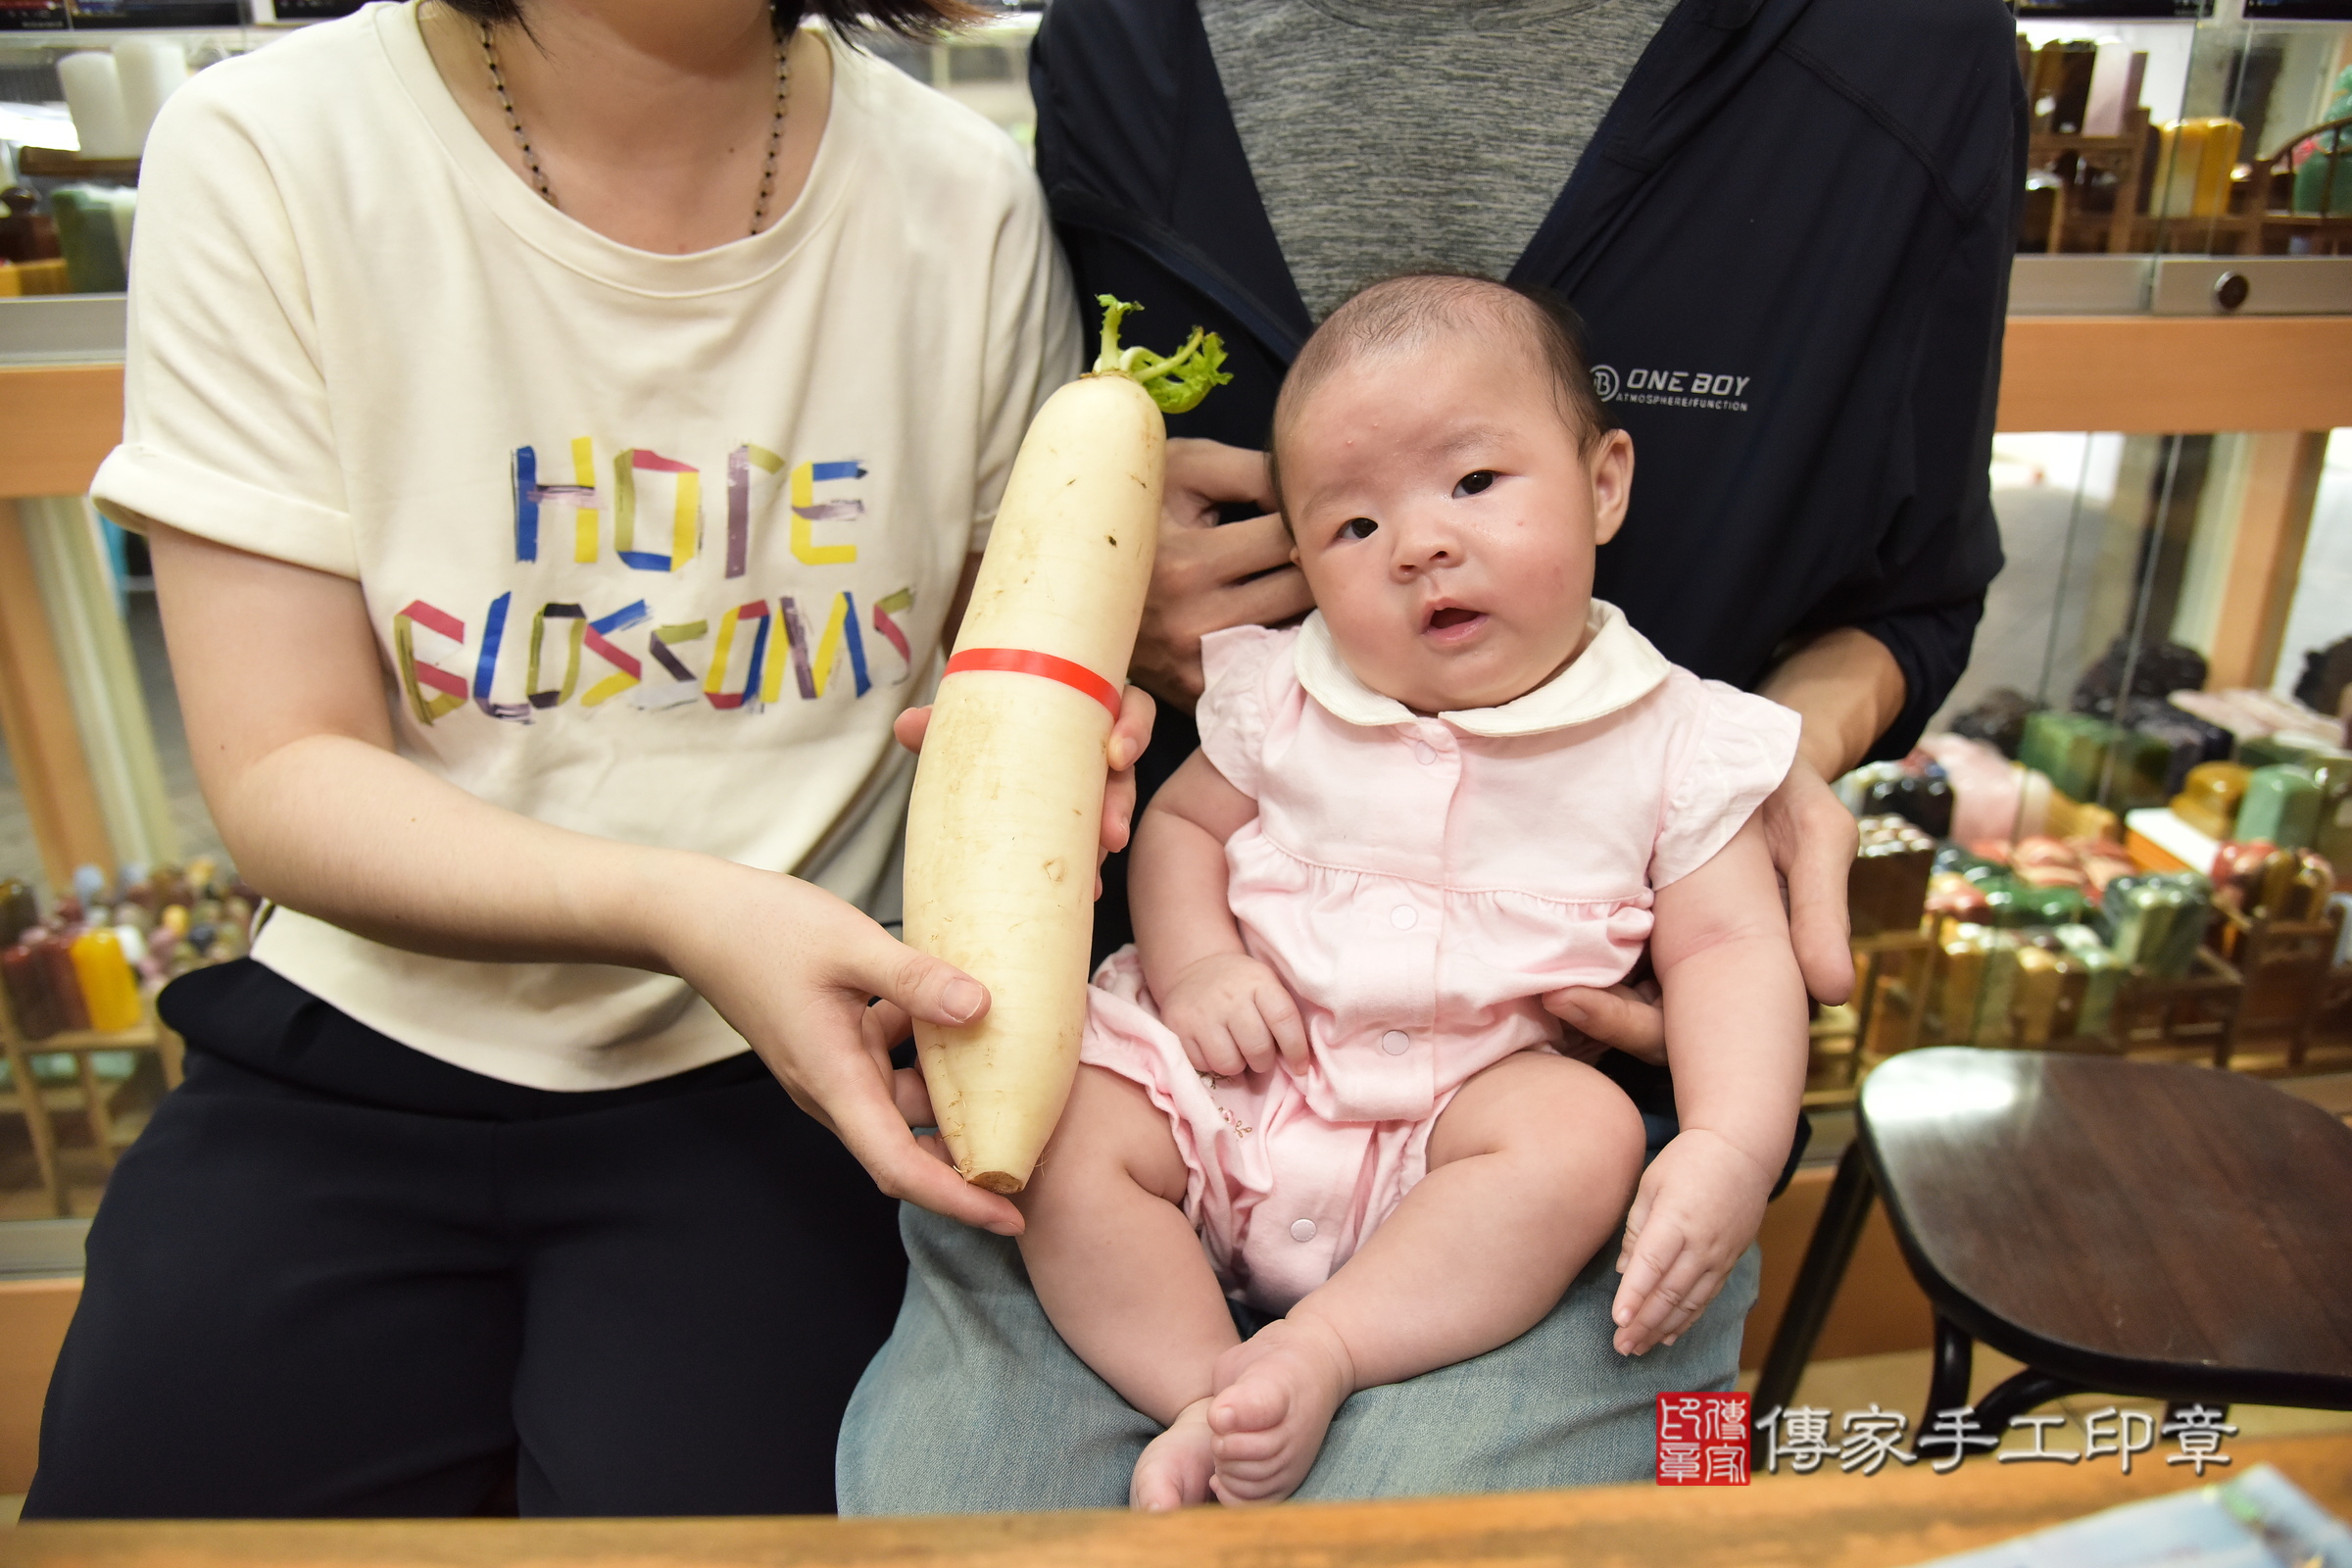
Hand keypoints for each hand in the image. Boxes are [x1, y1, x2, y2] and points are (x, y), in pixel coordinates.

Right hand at [656, 862, 1022, 1235]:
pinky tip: (961, 1010)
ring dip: (954, 1096)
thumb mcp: (850, 945)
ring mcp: (831, 1068)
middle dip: (969, 1156)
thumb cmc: (763, 930)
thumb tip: (982, 1007)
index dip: (957, 1200)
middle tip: (1036, 1150)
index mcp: (834, 1081)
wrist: (694, 918)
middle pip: (909, 1145)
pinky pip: (890, 1062)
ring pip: (904, 1099)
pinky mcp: (832, 1043)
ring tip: (1017, 1077)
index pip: (899, 1167)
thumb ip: (916, 979)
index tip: (1009, 1216)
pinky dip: (928, 1050)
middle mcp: (832, 1088)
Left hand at [895, 683, 1156, 894]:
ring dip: (1104, 841)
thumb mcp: (975, 718)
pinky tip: (1084, 892)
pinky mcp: (1087, 819)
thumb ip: (943, 720)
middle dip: (1120, 803)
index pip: (1131, 708)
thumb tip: (906, 726)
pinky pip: (1095, 843)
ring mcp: (1096, 785)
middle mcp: (1099, 745)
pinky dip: (1088, 867)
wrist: (987, 747)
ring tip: (1095, 879)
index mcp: (1086, 707)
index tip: (1117, 754)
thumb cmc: (996, 720)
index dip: (1133, 729)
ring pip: (1115, 811)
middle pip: (1126, 771)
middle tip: (1111, 835)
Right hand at [1131, 439, 1313, 710]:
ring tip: (1286, 577)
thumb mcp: (1182, 470)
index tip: (1298, 512)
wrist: (1069, 576)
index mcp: (1185, 565)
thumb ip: (1251, 472)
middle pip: (1299, 592)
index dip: (1301, 519)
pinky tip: (1265, 615)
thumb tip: (1309, 499)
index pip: (1285, 540)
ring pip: (1292, 633)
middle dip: (1312, 563)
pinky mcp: (1195, 691)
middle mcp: (1191, 623)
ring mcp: (1194, 666)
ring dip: (1302, 605)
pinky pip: (1264, 665)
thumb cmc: (1137, 511)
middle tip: (1311, 545)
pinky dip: (1276, 642)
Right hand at [1155, 951, 1306, 1076]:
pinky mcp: (1179, 1026)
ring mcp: (1202, 1013)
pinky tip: (1214, 1047)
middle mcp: (1230, 997)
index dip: (1296, 1050)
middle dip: (1263, 1062)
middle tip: (1260, 1058)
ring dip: (1237, 1066)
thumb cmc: (1241, 985)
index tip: (1300, 1067)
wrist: (1195, 967)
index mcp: (1259, 982)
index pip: (1284, 1020)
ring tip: (1236, 1052)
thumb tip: (1299, 1064)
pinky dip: (1212, 1064)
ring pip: (1229, 1064)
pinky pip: (1203, 1065)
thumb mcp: (1267, 985)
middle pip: (1257, 1049)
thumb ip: (1283, 1016)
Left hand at [1538, 753, 1858, 1059]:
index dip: (1631, 1029)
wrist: (1745, 747)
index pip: (1682, 1030)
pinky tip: (1526, 935)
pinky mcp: (1627, 908)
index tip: (1570, 1003)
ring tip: (1523, 973)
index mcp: (1743, 968)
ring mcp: (1657, 940)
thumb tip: (1834, 992)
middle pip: (1638, 1023)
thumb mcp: (1816, 836)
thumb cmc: (1788, 793)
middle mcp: (1693, 965)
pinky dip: (1565, 944)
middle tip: (1544, 994)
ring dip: (1572, 987)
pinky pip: (1593, 942)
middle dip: (1592, 1017)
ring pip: (1610, 989)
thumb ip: (1821, 910)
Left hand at [1609, 1127, 1773, 1354]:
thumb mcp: (1652, 1183)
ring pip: (1689, 1302)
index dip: (1634, 1295)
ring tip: (1638, 1348)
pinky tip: (1668, 1334)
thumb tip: (1622, 1270)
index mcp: (1676, 1219)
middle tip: (1621, 1346)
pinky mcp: (1729, 1261)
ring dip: (1662, 1328)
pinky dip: (1687, 1319)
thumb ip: (1636, 1228)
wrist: (1741, 1153)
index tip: (1617, 1320)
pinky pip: (1706, 1297)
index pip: (1652, 1265)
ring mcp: (1718, 1256)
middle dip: (1643, 1323)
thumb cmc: (1688, 1161)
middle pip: (1669, 1292)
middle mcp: (1701, 1244)